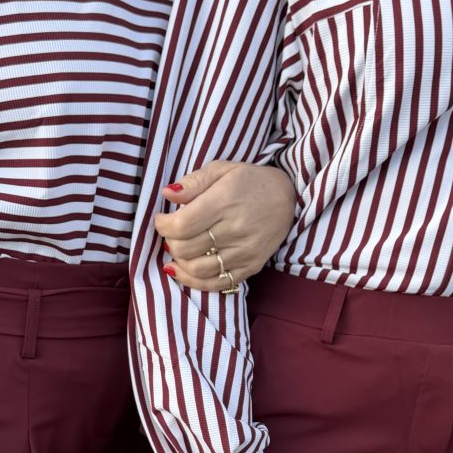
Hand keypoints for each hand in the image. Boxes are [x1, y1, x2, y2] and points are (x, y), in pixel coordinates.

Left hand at [155, 160, 294, 291]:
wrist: (289, 199)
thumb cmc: (251, 182)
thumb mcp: (222, 169)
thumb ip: (194, 182)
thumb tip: (168, 194)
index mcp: (225, 201)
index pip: (182, 225)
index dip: (163, 226)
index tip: (162, 220)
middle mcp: (235, 229)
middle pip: (186, 248)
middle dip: (170, 241)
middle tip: (171, 233)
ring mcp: (244, 252)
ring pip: (197, 269)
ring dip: (179, 262)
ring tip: (178, 250)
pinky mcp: (250, 267)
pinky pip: (216, 283)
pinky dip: (194, 281)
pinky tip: (182, 271)